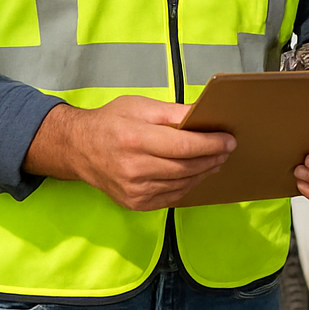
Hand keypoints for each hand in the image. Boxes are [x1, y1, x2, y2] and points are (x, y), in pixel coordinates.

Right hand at [24, 97, 235, 211]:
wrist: (79, 149)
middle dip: (212, 158)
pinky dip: (188, 185)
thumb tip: (203, 115)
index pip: (183, 146)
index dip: (210, 144)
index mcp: (135, 139)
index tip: (229, 140)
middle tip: (227, 149)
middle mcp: (134, 169)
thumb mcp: (140, 106)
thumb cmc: (111, 122)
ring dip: (204, 172)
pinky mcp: (135, 203)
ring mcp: (134, 190)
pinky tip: (197, 173)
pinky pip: (172, 196)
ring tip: (216, 160)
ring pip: (182, 184)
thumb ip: (173, 112)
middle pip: (186, 167)